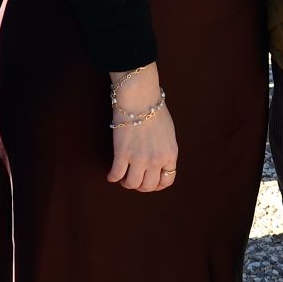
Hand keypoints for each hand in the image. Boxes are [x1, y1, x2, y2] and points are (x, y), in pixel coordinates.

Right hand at [105, 65, 177, 192]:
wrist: (139, 97)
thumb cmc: (154, 109)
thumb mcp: (168, 133)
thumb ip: (165, 150)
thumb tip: (158, 162)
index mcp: (170, 154)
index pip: (167, 181)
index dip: (157, 185)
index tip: (150, 181)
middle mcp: (156, 160)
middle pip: (148, 186)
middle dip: (141, 186)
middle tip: (134, 179)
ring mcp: (138, 159)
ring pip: (132, 184)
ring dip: (126, 183)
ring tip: (123, 177)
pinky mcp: (122, 154)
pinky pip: (116, 174)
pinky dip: (113, 177)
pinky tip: (112, 174)